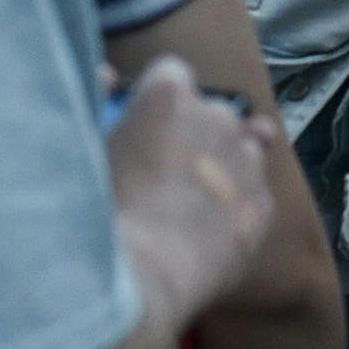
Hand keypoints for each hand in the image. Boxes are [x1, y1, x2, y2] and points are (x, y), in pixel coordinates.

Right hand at [109, 53, 283, 340]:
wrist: (141, 274)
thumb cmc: (101, 205)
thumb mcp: (86, 145)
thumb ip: (96, 98)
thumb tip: (107, 74)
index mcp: (168, 93)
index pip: (172, 74)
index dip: (159, 101)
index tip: (147, 125)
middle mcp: (215, 116)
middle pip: (211, 111)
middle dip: (195, 132)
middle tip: (167, 169)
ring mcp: (245, 160)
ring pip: (243, 148)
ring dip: (224, 164)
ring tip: (194, 200)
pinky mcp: (262, 205)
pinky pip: (256, 192)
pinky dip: (240, 204)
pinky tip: (213, 227)